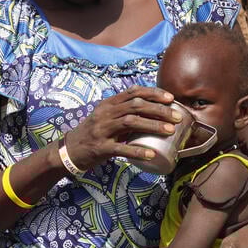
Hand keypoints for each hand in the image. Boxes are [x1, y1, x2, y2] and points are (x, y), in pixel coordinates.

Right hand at [62, 86, 180, 169]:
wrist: (70, 150)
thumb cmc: (94, 133)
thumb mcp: (106, 118)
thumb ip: (124, 113)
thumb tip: (153, 112)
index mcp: (109, 104)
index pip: (133, 92)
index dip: (153, 93)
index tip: (170, 98)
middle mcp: (105, 113)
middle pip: (136, 106)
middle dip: (159, 110)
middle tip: (177, 116)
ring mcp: (102, 130)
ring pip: (131, 122)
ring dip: (153, 125)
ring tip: (170, 131)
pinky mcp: (101, 147)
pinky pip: (122, 148)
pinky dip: (138, 150)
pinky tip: (151, 154)